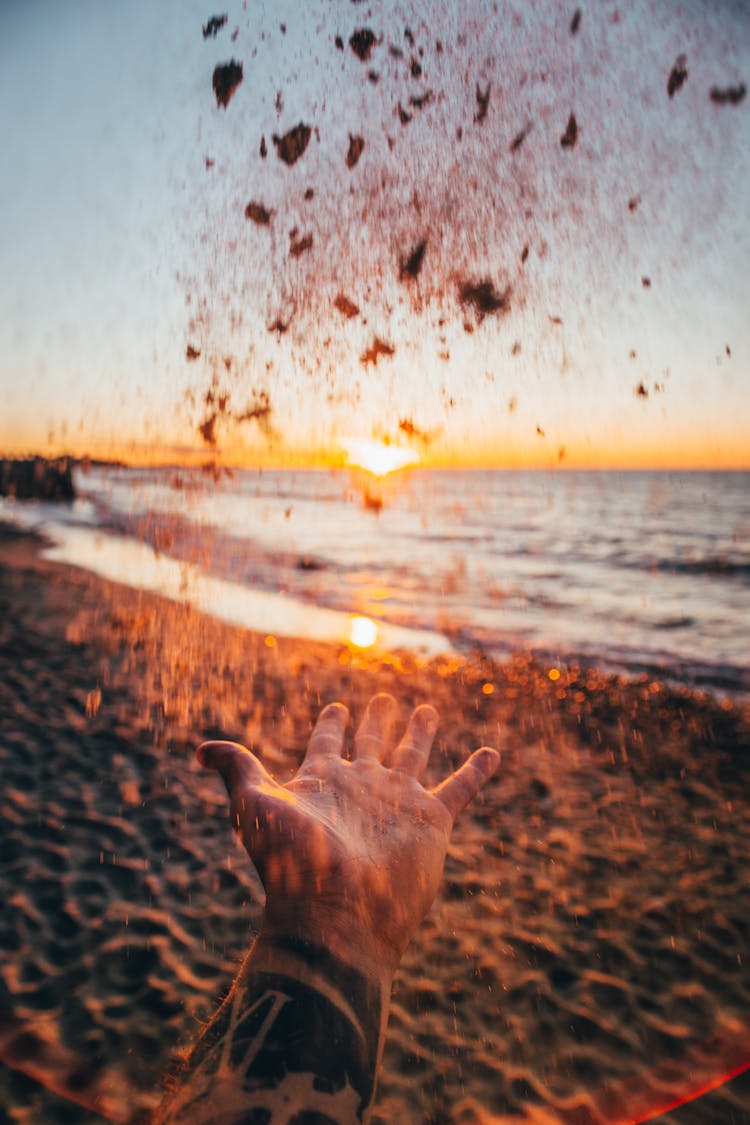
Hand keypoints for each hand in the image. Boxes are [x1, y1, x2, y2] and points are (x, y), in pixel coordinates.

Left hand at [198, 693, 498, 977]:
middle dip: (376, 722)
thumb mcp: (254, 806)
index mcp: (323, 783)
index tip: (336, 707)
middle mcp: (362, 790)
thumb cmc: (292, 862)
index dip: (332, 725)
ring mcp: (398, 804)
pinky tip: (492, 752)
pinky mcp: (431, 823)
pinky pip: (461, 789)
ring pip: (414, 757)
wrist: (337, 916)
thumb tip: (199, 749)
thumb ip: (236, 770)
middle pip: (371, 745)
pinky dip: (477, 771)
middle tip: (382, 697)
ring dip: (420, 734)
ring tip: (427, 709)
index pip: (328, 745)